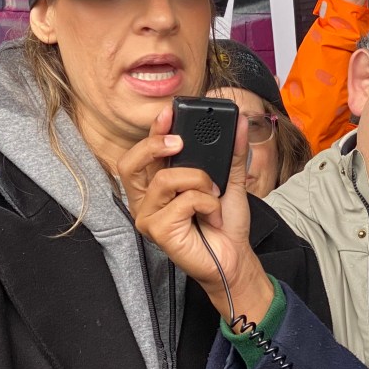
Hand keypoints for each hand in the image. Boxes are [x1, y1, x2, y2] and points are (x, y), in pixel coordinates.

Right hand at [117, 106, 271, 325]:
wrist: (234, 256)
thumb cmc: (224, 223)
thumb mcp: (230, 180)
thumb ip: (232, 152)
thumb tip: (239, 121)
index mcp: (156, 184)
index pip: (143, 152)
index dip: (152, 130)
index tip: (169, 111)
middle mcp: (145, 199)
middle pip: (130, 163)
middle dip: (154, 145)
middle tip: (179, 142)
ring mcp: (148, 216)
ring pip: (164, 180)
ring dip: (198, 181)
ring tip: (213, 194)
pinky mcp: (157, 230)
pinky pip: (181, 201)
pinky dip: (205, 203)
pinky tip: (212, 215)